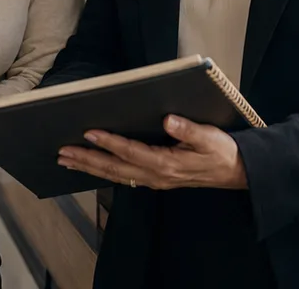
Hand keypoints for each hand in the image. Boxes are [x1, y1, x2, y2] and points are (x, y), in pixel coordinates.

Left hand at [56, 115, 247, 190]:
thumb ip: (189, 129)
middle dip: (87, 160)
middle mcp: (155, 175)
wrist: (236, 173)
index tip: (89, 133)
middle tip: (62, 153)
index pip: (131, 152)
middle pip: (114, 168)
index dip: (109, 142)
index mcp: (166, 164)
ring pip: (115, 175)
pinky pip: (123, 177)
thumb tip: (168, 119)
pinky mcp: (155, 179)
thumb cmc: (222, 152)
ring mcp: (154, 180)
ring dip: (90, 167)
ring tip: (66, 161)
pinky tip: (92, 167)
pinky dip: (104, 171)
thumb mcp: (211, 138)